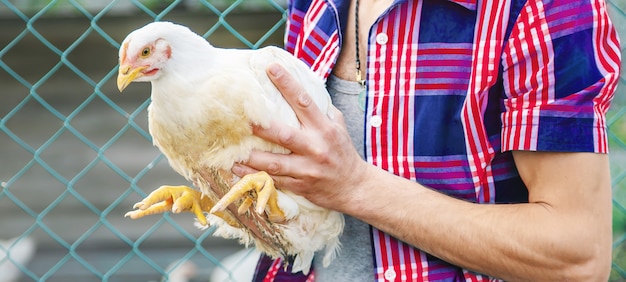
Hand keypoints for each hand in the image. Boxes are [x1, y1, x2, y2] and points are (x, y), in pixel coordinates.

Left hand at [232, 63, 368, 209]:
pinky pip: (273, 180)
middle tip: (242, 118)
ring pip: (274, 163)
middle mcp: (315, 147)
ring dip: (252, 157)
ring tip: (232, 152)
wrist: (354, 187)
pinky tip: (237, 169)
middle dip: (262, 127)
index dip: (287, 84)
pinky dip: (254, 175)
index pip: (304, 101)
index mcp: (325, 129)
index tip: (271, 68)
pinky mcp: (300, 185)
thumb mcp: (338, 126)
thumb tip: (302, 88)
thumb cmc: (342, 151)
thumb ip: (321, 110)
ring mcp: (307, 169)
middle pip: (284, 135)